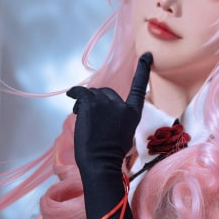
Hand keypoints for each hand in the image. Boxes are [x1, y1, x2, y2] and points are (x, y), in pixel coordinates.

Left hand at [67, 53, 151, 182]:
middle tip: (93, 119)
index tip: (146, 55)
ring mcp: (106, 103)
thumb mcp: (125, 132)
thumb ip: (120, 116)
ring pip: (93, 94)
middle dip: (99, 102)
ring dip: (86, 103)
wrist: (101, 162)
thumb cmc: (111, 154)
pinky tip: (71, 96)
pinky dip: (74, 94)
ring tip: (84, 119)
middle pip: (107, 92)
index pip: (139, 87)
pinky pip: (80, 93)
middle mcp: (121, 104)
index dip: (143, 70)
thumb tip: (105, 108)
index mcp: (133, 112)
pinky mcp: (90, 104)